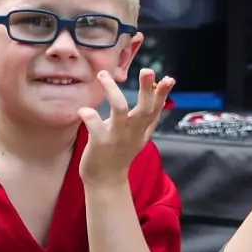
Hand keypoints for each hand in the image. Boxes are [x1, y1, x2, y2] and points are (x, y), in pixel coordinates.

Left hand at [78, 68, 174, 187]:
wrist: (105, 181)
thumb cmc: (119, 154)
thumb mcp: (138, 136)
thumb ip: (146, 118)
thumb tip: (157, 93)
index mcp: (142, 130)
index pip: (156, 109)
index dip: (163, 94)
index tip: (169, 79)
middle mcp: (132, 132)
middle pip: (144, 108)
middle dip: (147, 89)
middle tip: (147, 70)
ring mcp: (117, 137)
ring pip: (119, 109)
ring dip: (112, 90)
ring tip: (102, 74)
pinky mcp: (100, 143)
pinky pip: (95, 124)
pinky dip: (88, 114)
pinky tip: (82, 109)